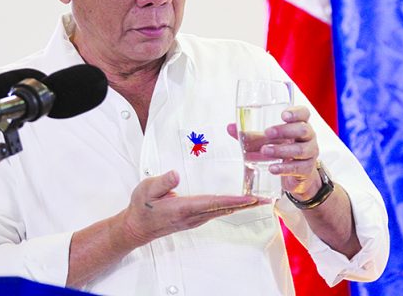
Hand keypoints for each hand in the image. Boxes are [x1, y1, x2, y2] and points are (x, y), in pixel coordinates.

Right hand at [119, 171, 263, 247]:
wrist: (137, 227)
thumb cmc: (142, 207)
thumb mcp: (146, 190)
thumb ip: (162, 183)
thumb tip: (175, 174)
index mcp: (184, 208)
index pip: (214, 202)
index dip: (233, 199)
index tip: (250, 198)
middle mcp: (193, 215)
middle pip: (224, 208)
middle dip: (245, 204)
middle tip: (266, 199)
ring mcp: (195, 219)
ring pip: (222, 210)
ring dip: (240, 205)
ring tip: (257, 199)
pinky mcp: (194, 218)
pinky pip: (217, 211)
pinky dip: (230, 205)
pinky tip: (237, 201)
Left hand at [227, 106, 321, 200]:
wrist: (298, 174)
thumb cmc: (283, 149)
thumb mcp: (268, 140)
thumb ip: (250, 135)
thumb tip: (230, 127)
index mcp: (299, 124)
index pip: (304, 113)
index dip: (296, 113)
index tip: (283, 115)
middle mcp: (308, 137)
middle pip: (303, 130)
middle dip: (284, 131)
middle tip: (267, 133)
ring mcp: (310, 153)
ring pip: (300, 150)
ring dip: (281, 150)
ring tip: (264, 151)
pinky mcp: (307, 170)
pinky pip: (298, 168)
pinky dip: (284, 168)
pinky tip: (273, 168)